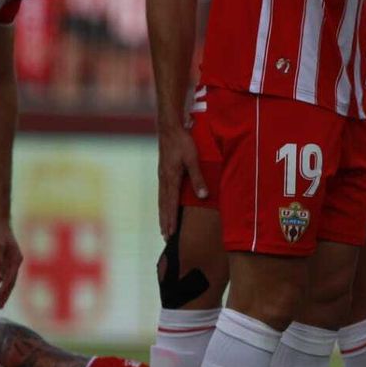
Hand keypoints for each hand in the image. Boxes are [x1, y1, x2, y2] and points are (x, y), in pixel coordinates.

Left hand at [0, 219, 21, 307]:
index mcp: (17, 258)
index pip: (11, 278)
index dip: (4, 290)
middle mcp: (16, 261)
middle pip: (11, 281)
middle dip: (5, 295)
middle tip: (0, 307)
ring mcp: (10, 261)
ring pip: (6, 280)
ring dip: (1, 291)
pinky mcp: (3, 259)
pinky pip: (0, 274)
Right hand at [157, 123, 207, 238]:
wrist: (169, 128)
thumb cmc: (183, 142)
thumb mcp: (193, 159)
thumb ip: (198, 178)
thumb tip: (203, 196)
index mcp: (171, 179)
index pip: (171, 205)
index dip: (171, 220)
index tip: (171, 234)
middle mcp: (164, 180)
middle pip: (164, 206)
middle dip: (165, 222)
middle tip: (166, 238)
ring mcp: (162, 177)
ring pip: (161, 201)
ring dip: (162, 215)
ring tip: (163, 228)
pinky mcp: (163, 172)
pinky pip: (162, 193)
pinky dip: (162, 204)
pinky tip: (164, 207)